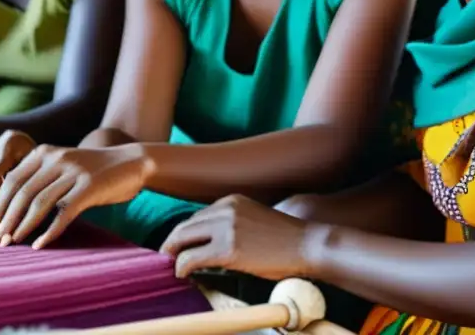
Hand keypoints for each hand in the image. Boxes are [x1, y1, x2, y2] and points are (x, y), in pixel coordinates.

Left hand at [0, 143, 151, 249]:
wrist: (132, 163)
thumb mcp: (64, 165)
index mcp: (45, 152)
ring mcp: (74, 172)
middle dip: (6, 219)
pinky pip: (64, 213)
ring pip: (39, 203)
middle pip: (22, 193)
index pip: (12, 180)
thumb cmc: (94, 170)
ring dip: (22, 227)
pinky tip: (40, 245)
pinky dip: (50, 231)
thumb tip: (9, 210)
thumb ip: (40, 178)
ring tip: (12, 244)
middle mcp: (57, 158)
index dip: (0, 205)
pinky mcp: (90, 187)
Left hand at [160, 195, 321, 279]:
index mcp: (232, 200)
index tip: (180, 245)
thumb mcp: (255, 218)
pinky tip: (182, 274)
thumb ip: (233, 222)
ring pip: (184, 239)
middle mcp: (226, 209)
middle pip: (186, 225)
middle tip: (166, 256)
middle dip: (173, 241)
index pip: (198, 215)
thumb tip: (210, 240)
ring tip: (173, 266)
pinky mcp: (229, 250)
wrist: (307, 245)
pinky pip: (193, 257)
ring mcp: (227, 228)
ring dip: (174, 254)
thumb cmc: (285, 238)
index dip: (186, 232)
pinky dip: (182, 267)